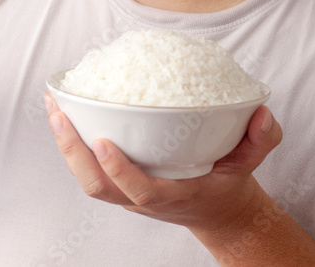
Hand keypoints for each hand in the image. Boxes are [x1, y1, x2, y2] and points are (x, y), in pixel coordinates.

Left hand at [45, 93, 282, 235]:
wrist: (217, 209)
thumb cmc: (227, 181)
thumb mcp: (251, 161)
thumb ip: (261, 139)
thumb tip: (261, 113)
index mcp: (174, 194)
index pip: (141, 191)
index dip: (119, 170)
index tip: (103, 141)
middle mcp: (143, 199)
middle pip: (97, 186)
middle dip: (72, 150)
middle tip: (58, 112)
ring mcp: (126, 194)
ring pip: (85, 179)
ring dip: (65, 144)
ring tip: (53, 105)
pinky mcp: (118, 183)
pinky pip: (86, 168)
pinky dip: (71, 143)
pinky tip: (64, 111)